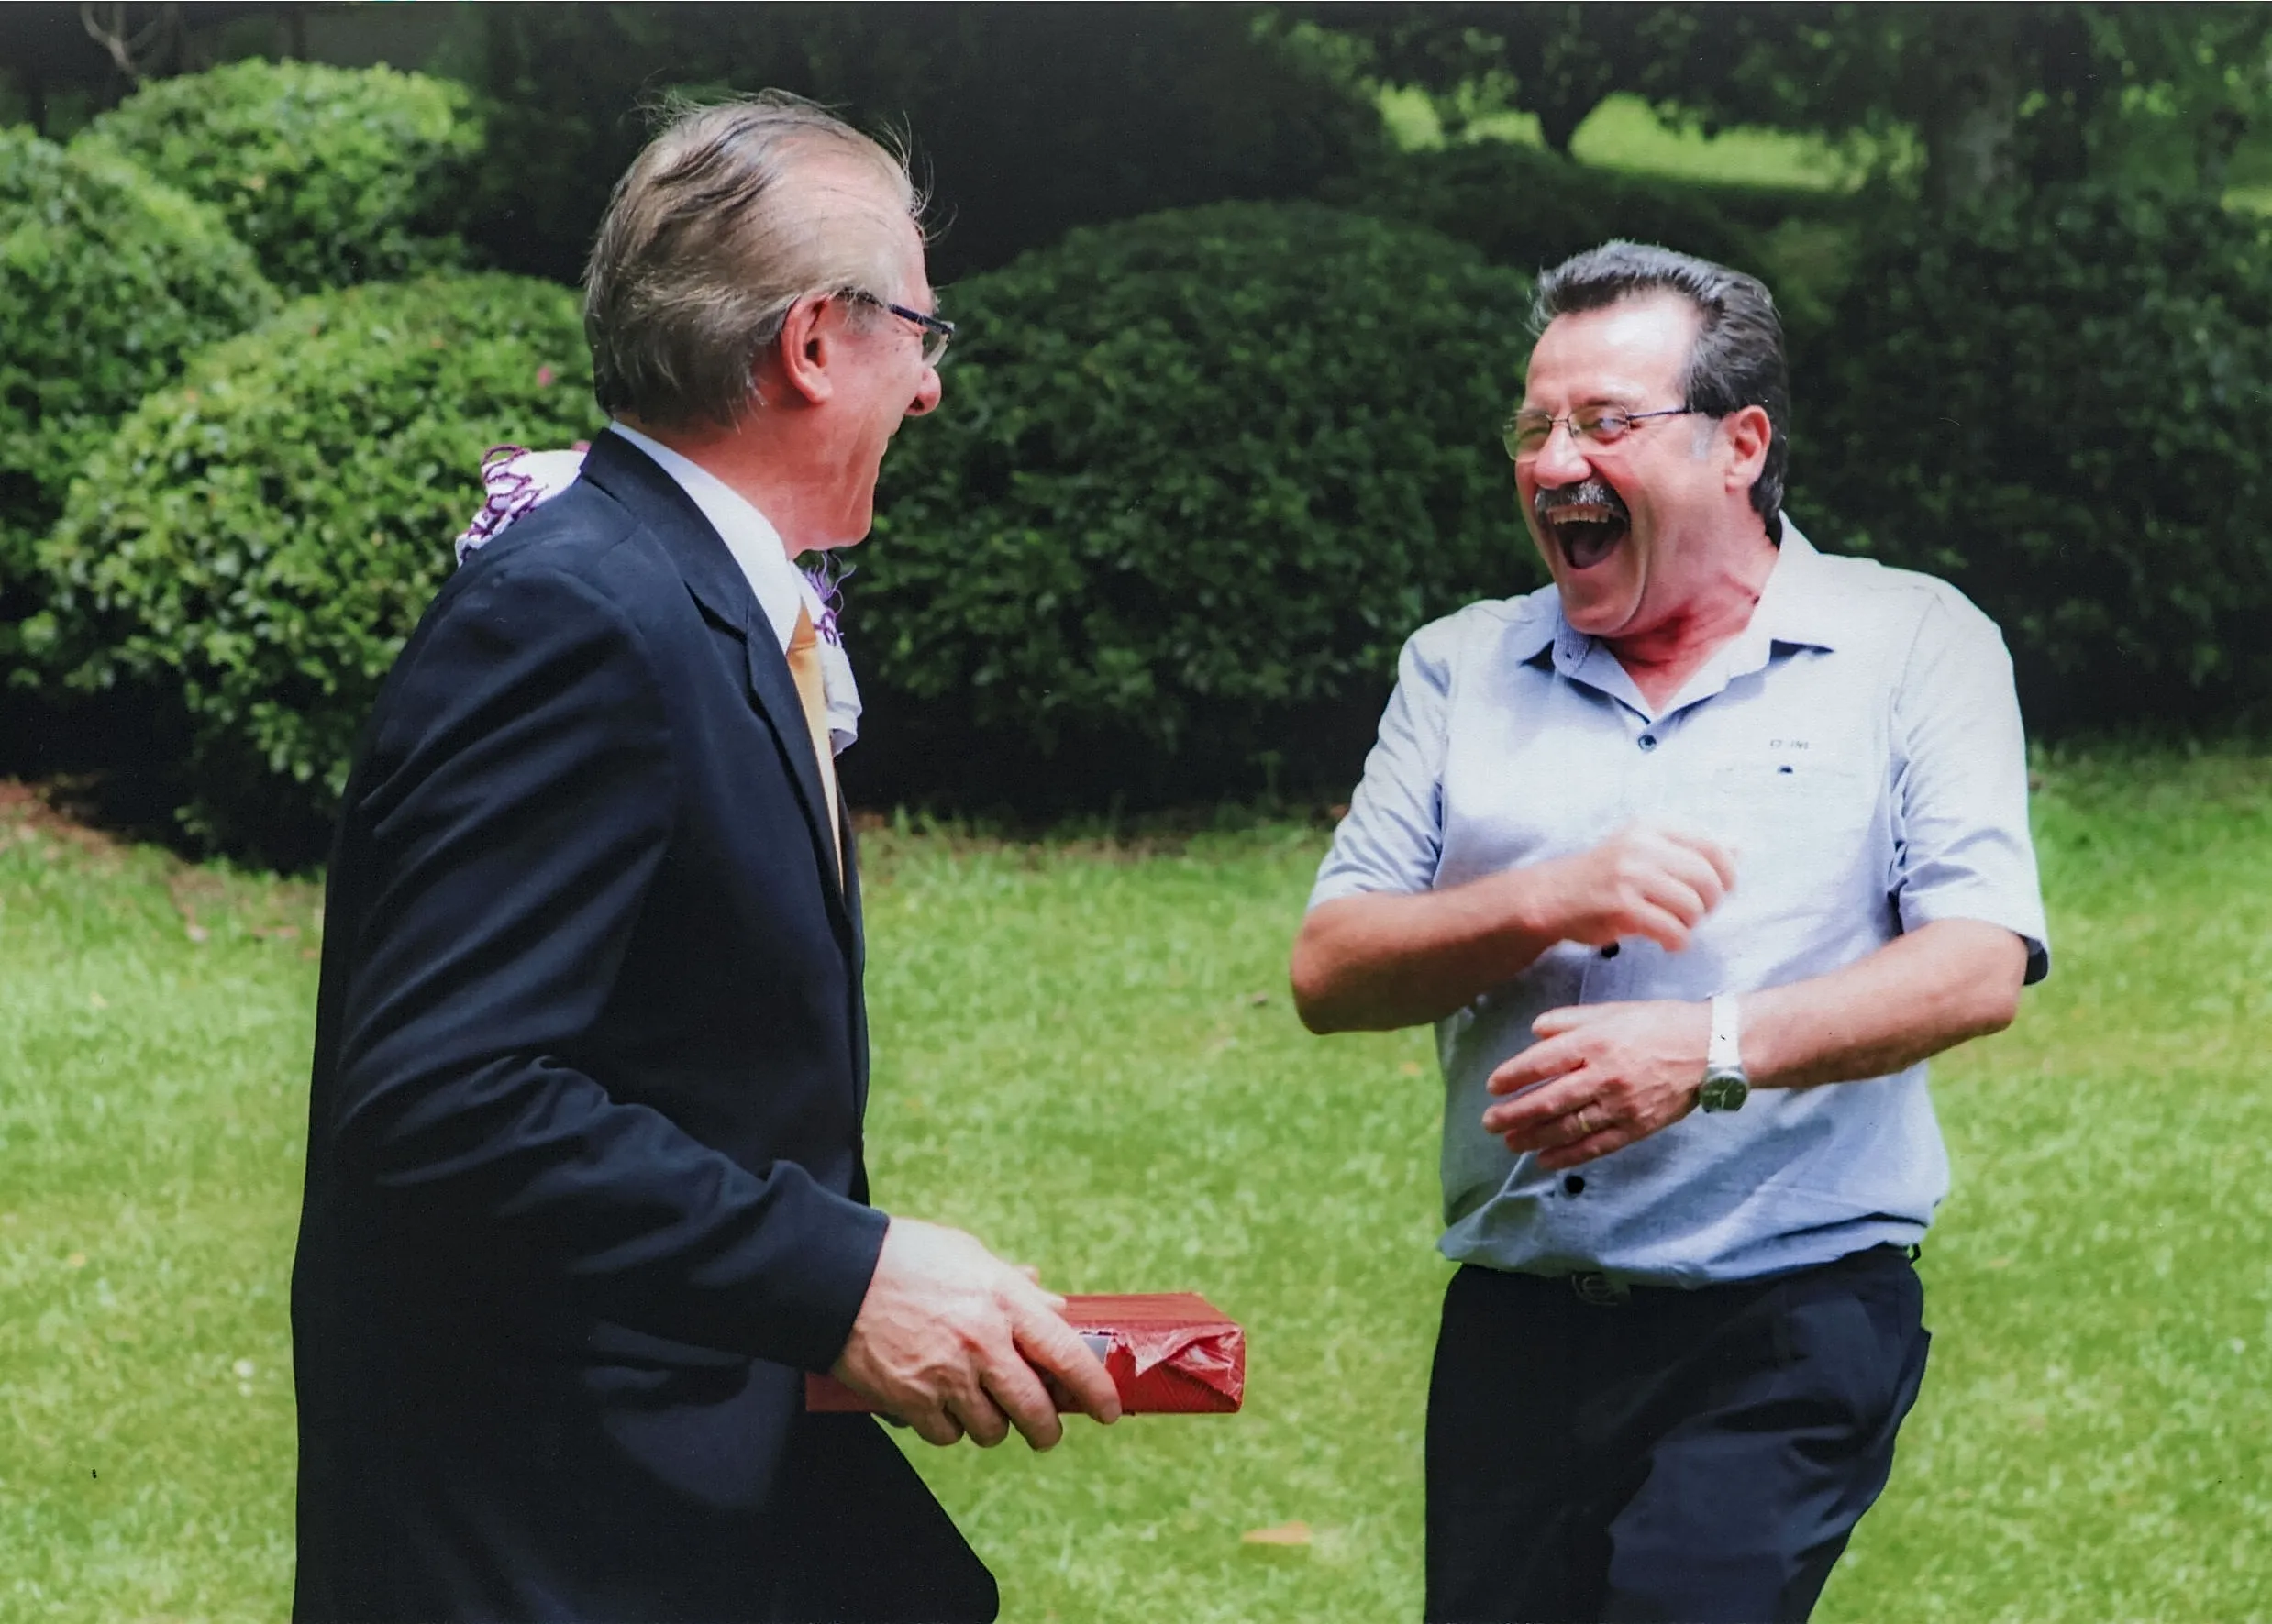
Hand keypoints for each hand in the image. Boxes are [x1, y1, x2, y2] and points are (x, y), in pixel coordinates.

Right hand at [831, 1218, 1120, 1449]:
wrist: (833, 1275)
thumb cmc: (903, 1256)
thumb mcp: (968, 1254)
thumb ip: (1013, 1285)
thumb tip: (1053, 1305)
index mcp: (1002, 1300)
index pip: (1067, 1355)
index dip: (1095, 1390)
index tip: (1108, 1410)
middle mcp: (981, 1343)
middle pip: (1034, 1409)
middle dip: (1047, 1429)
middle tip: (1047, 1431)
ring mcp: (946, 1375)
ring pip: (993, 1429)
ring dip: (995, 1427)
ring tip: (984, 1410)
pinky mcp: (911, 1400)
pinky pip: (948, 1435)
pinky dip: (950, 1428)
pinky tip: (942, 1408)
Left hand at [1481, 999, 1711, 1169]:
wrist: (1711, 1049)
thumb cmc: (1659, 1023)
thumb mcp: (1613, 1010)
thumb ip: (1571, 1019)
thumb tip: (1535, 1031)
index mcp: (1597, 1041)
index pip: (1543, 1062)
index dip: (1513, 1075)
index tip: (1492, 1086)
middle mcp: (1605, 1075)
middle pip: (1550, 1099)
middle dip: (1514, 1114)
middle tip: (1490, 1122)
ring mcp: (1622, 1105)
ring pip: (1569, 1127)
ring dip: (1534, 1137)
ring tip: (1510, 1143)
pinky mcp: (1637, 1127)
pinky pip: (1596, 1146)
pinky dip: (1568, 1156)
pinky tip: (1545, 1161)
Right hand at [1525, 825, 1736, 952]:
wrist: (1552, 897)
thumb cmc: (1605, 877)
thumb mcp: (1646, 852)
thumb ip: (1690, 850)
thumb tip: (1739, 848)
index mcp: (1652, 827)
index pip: (1712, 846)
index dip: (1727, 873)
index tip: (1720, 891)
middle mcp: (1642, 845)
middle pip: (1706, 878)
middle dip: (1710, 903)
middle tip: (1695, 914)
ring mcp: (1629, 874)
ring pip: (1692, 905)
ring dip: (1691, 924)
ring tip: (1676, 927)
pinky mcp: (1621, 905)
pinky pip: (1671, 928)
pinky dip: (1678, 941)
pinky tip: (1669, 942)